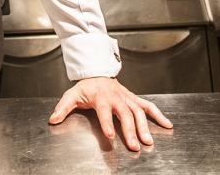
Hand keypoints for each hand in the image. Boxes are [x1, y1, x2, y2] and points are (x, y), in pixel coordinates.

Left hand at [48, 77, 172, 151]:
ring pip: (138, 112)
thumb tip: (52, 120)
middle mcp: (116, 97)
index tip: (110, 136)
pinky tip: (167, 125)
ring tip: (148, 141)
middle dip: (130, 130)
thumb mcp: (71, 95)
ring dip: (144, 126)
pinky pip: (148, 106)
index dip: (107, 124)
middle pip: (125, 114)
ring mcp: (127, 98)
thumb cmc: (85, 87)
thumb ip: (62, 108)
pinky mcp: (134, 99)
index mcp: (100, 97)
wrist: (97, 73)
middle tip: (134, 146)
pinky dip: (159, 115)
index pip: (104, 111)